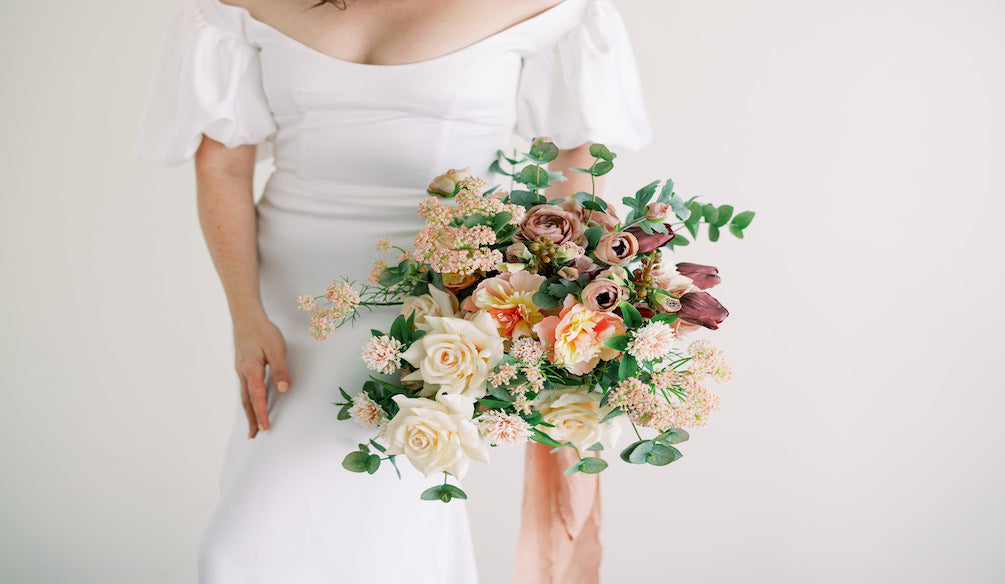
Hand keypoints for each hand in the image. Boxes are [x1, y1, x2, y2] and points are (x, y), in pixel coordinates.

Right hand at [233, 313, 290, 437]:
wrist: (246, 316)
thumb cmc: (262, 331)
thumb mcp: (276, 349)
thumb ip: (280, 369)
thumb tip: (283, 388)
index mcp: (251, 371)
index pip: (257, 398)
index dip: (261, 414)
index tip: (265, 428)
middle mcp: (243, 373)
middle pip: (247, 401)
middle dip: (251, 419)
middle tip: (254, 435)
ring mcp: (241, 370)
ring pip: (244, 395)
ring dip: (249, 411)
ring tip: (252, 425)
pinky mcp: (242, 366)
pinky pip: (245, 388)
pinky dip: (248, 400)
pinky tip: (251, 402)